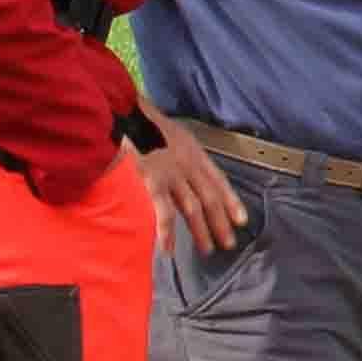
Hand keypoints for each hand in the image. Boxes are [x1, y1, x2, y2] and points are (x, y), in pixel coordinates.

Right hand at [135, 121, 245, 258]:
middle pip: (209, 197)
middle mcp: (187, 163)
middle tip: (228, 242)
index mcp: (192, 151)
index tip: (241, 219)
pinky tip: (169, 248)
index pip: (218, 180)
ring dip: (201, 230)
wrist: (121, 111)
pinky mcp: (152, 180)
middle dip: (220, 222)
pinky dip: (167, 232)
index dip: (231, 200)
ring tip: (208, 249)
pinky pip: (164, 211)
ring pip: (193, 207)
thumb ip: (176, 152)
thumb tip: (180, 172)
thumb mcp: (168, 132)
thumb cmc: (139, 121)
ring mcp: (171, 172)